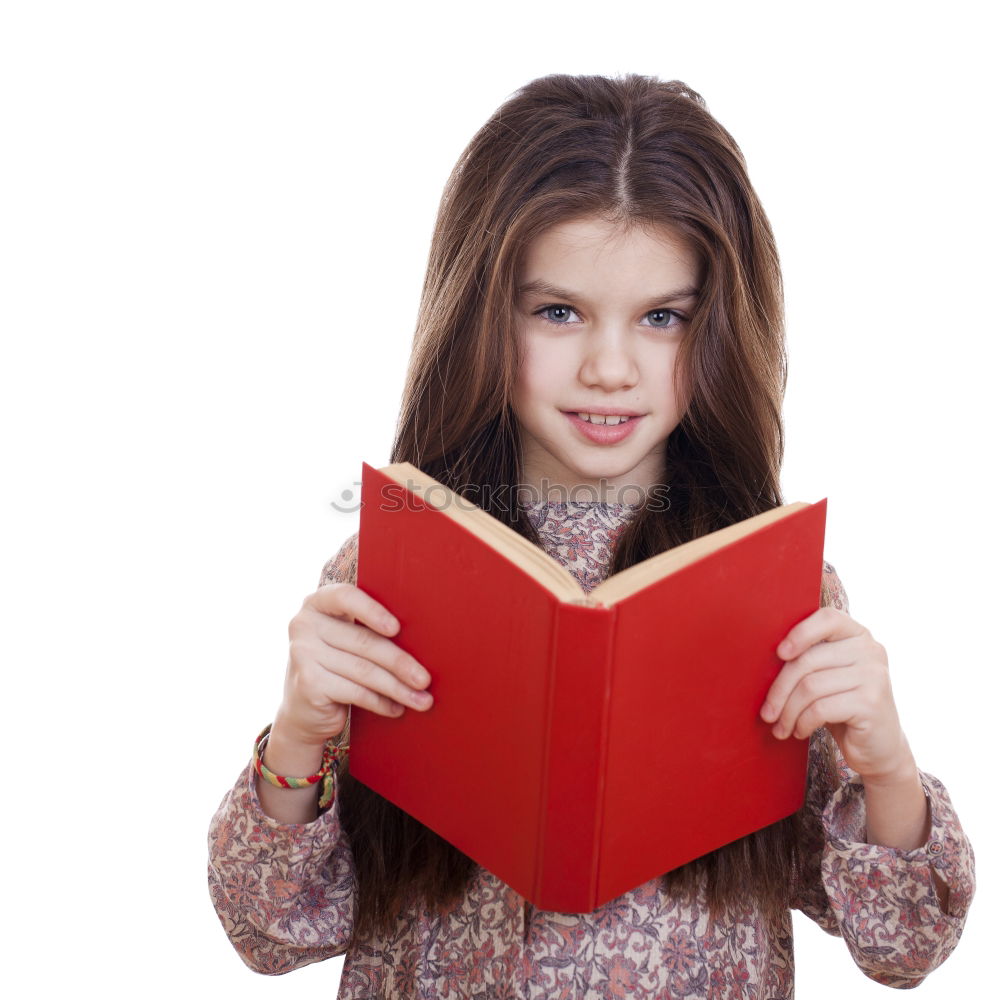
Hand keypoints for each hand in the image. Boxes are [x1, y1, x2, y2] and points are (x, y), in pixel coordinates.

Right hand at [276, 581, 433, 747]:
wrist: (303, 710)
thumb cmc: (337, 666)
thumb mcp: (345, 639)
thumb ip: (368, 629)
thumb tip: (423, 639)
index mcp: (318, 603)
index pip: (344, 597)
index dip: (372, 611)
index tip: (396, 628)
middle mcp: (304, 624)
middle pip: (363, 641)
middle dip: (400, 663)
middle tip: (425, 679)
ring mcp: (302, 654)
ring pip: (364, 671)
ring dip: (397, 688)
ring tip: (422, 700)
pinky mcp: (308, 683)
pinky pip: (356, 692)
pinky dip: (381, 702)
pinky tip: (397, 709)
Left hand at [759, 607, 911, 781]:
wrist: (879, 747)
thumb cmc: (842, 707)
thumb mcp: (828, 676)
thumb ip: (810, 658)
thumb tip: (761, 658)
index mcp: (858, 635)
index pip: (828, 618)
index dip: (800, 632)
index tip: (779, 654)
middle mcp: (870, 651)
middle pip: (808, 660)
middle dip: (780, 690)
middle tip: (767, 713)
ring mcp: (874, 676)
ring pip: (810, 687)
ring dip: (788, 712)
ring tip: (781, 726)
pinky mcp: (871, 704)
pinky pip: (820, 708)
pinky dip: (802, 722)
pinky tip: (799, 731)